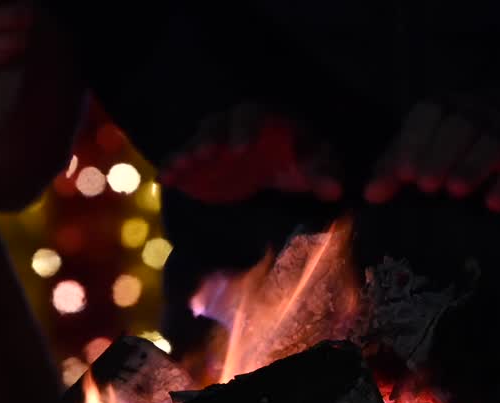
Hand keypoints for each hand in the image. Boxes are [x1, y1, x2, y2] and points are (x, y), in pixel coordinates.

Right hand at [158, 103, 341, 204]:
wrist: (283, 165)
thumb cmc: (303, 159)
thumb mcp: (318, 165)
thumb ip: (325, 174)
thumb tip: (333, 189)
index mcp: (265, 118)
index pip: (251, 115)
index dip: (244, 130)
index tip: (240, 151)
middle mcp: (234, 125)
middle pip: (216, 124)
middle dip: (209, 139)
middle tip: (204, 155)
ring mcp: (215, 143)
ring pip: (196, 141)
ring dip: (187, 153)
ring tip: (179, 168)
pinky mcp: (201, 163)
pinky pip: (183, 161)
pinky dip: (173, 169)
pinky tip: (166, 181)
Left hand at [364, 94, 499, 211]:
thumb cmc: (461, 142)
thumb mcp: (425, 147)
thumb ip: (395, 169)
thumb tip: (371, 196)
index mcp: (448, 106)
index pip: (430, 112)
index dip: (416, 141)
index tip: (405, 174)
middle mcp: (480, 111)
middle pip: (461, 124)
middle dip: (442, 154)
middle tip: (428, 185)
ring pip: (494, 139)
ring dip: (473, 165)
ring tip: (456, 191)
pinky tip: (494, 203)